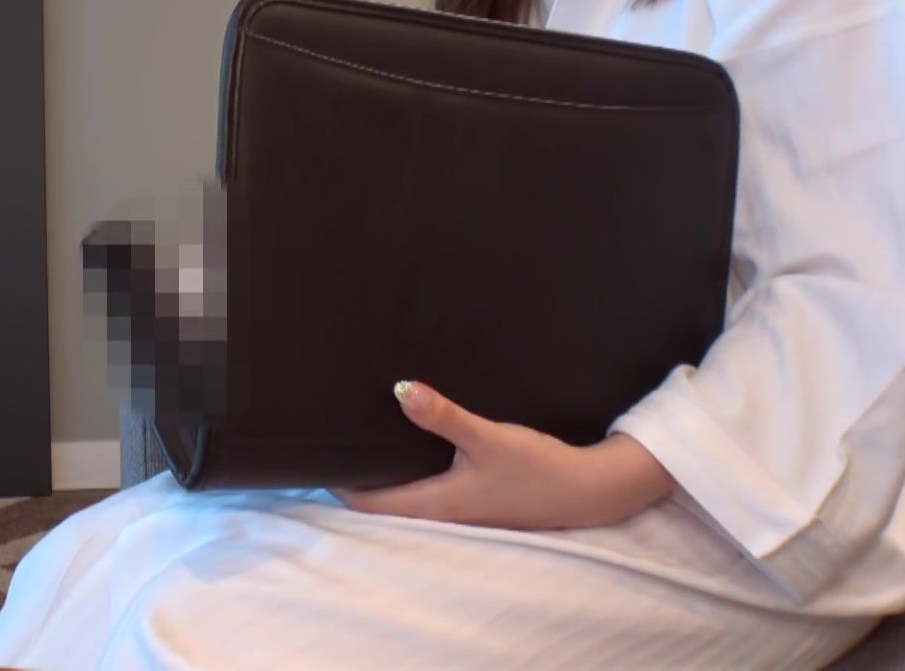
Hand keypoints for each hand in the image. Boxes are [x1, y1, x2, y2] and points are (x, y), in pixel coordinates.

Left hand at [331, 380, 675, 529]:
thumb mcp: (488, 438)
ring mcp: (461, 512)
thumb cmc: (538, 469)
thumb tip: (400, 390)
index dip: (337, 481)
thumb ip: (444, 416)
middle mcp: (442, 515)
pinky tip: (414, 444)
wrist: (590, 490)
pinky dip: (412, 470)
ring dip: (386, 472)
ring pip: (406, 495)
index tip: (313, 455)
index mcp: (435, 504)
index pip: (367, 502)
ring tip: (364, 438)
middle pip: (382, 500)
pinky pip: (431, 489)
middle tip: (333, 439)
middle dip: (356, 474)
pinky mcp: (478, 502)